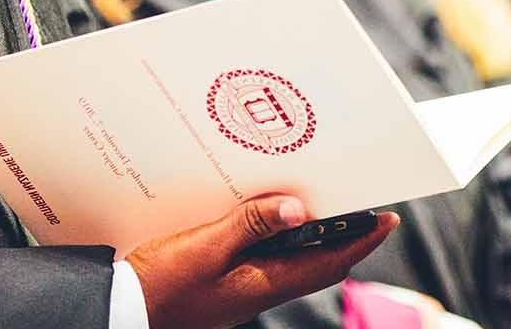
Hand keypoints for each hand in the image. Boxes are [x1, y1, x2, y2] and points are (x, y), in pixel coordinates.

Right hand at [128, 195, 397, 328]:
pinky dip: (276, 234)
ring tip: (319, 198)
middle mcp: (260, 288)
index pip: (328, 262)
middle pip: (316, 260)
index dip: (360, 240)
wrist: (122, 313)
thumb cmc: (160, 286)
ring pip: (291, 258)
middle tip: (359, 201)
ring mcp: (243, 287)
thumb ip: (251, 225)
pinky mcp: (225, 282)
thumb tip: (300, 208)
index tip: (387, 219)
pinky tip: (265, 212)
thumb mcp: (205, 248)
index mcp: (264, 284)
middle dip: (341, 233)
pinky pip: (265, 256)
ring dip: (308, 231)